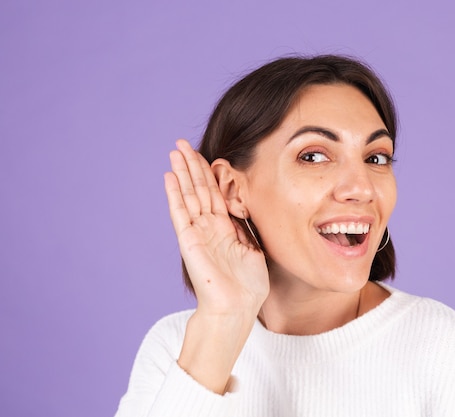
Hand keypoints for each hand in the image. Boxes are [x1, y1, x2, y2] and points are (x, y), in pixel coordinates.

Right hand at [164, 139, 268, 316]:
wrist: (237, 308)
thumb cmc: (247, 286)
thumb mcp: (253, 249)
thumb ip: (245, 226)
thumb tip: (245, 206)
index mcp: (225, 228)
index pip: (216, 193)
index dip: (210, 173)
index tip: (206, 154)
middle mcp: (209, 227)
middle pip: (200, 188)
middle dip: (192, 165)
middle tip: (182, 143)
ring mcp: (197, 232)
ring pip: (189, 195)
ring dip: (182, 172)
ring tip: (175, 150)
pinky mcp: (188, 240)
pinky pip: (180, 212)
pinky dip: (175, 194)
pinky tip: (170, 176)